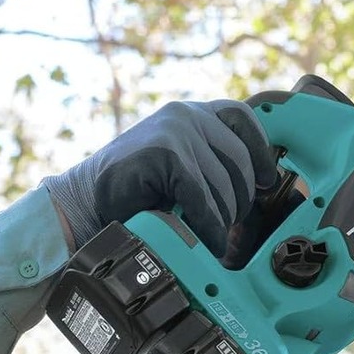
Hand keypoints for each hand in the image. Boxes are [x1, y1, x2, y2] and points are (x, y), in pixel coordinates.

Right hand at [43, 99, 277, 257]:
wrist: (86, 202)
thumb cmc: (141, 191)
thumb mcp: (184, 165)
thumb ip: (213, 161)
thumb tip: (265, 183)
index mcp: (193, 113)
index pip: (242, 118)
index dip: (261, 151)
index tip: (267, 181)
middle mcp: (186, 115)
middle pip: (239, 158)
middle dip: (241, 197)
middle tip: (233, 222)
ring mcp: (175, 131)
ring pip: (222, 182)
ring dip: (223, 217)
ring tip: (214, 234)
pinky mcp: (164, 154)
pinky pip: (202, 197)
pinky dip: (210, 225)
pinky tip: (210, 241)